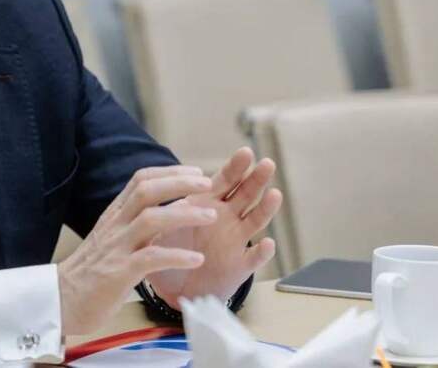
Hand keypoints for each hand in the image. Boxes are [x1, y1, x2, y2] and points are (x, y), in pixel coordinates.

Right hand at [57, 165, 217, 335]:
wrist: (61, 300)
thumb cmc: (91, 272)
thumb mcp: (112, 239)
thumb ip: (135, 223)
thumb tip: (169, 209)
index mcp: (114, 215)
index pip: (140, 180)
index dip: (169, 172)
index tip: (195, 173)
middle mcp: (115, 225)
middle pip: (147, 191)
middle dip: (179, 183)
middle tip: (208, 184)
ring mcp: (116, 247)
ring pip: (151, 219)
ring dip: (185, 214)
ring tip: (211, 217)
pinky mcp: (119, 272)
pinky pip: (151, 258)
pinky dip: (177, 256)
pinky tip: (197, 259)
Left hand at [146, 147, 282, 307]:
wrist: (174, 286)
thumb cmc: (169, 250)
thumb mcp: (163, 226)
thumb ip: (169, 213)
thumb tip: (169, 198)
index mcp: (206, 204)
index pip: (224, 181)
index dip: (235, 167)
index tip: (245, 152)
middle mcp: (226, 218)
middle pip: (246, 194)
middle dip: (257, 179)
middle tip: (267, 163)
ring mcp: (236, 241)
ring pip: (255, 221)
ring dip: (266, 208)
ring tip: (274, 194)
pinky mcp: (240, 266)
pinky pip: (254, 258)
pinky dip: (261, 252)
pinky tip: (267, 243)